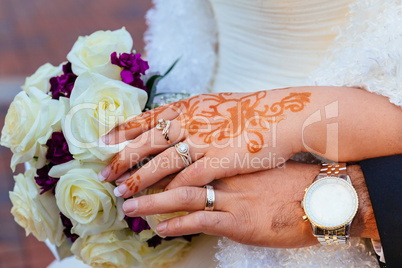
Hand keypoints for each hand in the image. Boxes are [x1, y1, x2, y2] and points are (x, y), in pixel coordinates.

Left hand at [99, 90, 311, 197]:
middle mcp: (191, 122)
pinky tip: (160, 207)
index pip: (147, 119)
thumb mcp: (216, 104)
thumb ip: (193, 114)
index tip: (102, 140)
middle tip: (103, 174)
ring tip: (122, 195)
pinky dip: (174, 193)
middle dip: (122, 159)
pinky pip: (191, 181)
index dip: (122, 130)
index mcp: (189, 107)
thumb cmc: (252, 110)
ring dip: (140, 181)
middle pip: (147, 143)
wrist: (283, 114)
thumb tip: (175, 120)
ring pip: (163, 165)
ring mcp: (205, 142)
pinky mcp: (221, 161)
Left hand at [121, 161, 378, 247]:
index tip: (127, 147)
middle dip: (141, 171)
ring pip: (182, 194)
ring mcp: (231, 193)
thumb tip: (210, 156)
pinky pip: (203, 220)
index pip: (181, 144)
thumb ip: (230, 156)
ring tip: (129, 203)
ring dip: (152, 199)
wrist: (322, 192)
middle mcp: (225, 169)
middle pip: (174, 167)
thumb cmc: (290, 174)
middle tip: (115, 176)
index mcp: (227, 152)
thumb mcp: (255, 158)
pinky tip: (161, 228)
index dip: (152, 145)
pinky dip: (179, 224)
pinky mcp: (240, 219)